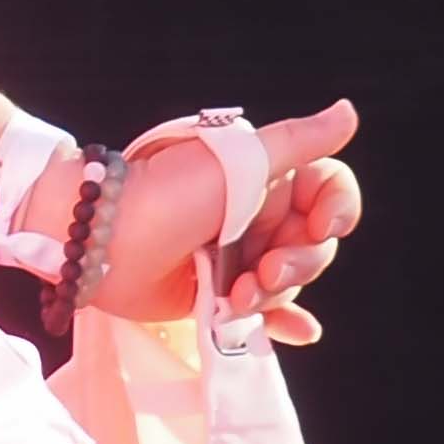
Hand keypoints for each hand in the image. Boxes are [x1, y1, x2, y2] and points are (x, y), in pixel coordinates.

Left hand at [86, 99, 358, 342]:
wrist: (94, 240)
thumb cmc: (163, 193)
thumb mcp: (236, 161)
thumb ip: (297, 141)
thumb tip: (350, 110)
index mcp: (264, 179)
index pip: (328, 191)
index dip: (337, 209)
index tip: (320, 225)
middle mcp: (255, 216)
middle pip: (314, 244)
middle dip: (299, 263)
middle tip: (263, 271)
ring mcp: (236, 256)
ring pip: (291, 282)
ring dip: (276, 294)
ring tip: (237, 296)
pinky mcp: (216, 293)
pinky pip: (265, 312)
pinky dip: (285, 321)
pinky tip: (301, 332)